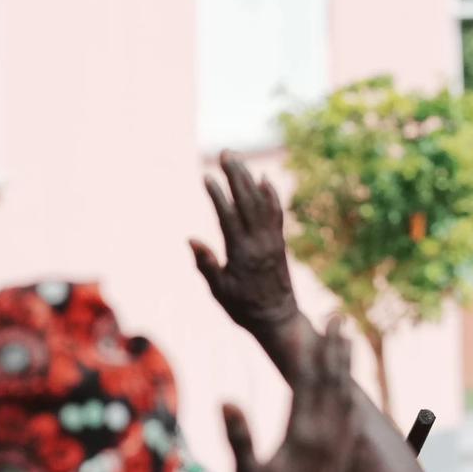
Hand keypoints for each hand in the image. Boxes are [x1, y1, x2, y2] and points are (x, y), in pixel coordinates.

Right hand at [190, 150, 300, 334]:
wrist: (279, 318)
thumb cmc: (243, 308)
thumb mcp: (219, 292)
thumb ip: (207, 265)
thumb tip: (192, 240)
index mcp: (242, 253)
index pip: (228, 216)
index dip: (218, 195)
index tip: (207, 177)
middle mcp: (259, 242)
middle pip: (247, 200)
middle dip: (235, 174)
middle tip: (225, 153)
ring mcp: (272, 240)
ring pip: (262, 201)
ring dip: (249, 178)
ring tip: (237, 159)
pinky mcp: (280, 242)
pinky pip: (276, 212)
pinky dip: (270, 193)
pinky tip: (263, 179)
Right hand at [223, 321, 357, 471]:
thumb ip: (239, 438)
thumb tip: (226, 400)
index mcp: (303, 435)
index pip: (308, 382)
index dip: (307, 351)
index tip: (309, 324)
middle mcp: (326, 435)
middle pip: (333, 381)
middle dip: (335, 347)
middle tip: (339, 316)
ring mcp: (337, 445)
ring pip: (345, 395)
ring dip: (345, 365)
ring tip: (348, 340)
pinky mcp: (340, 456)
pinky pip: (349, 416)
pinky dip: (348, 393)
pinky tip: (348, 387)